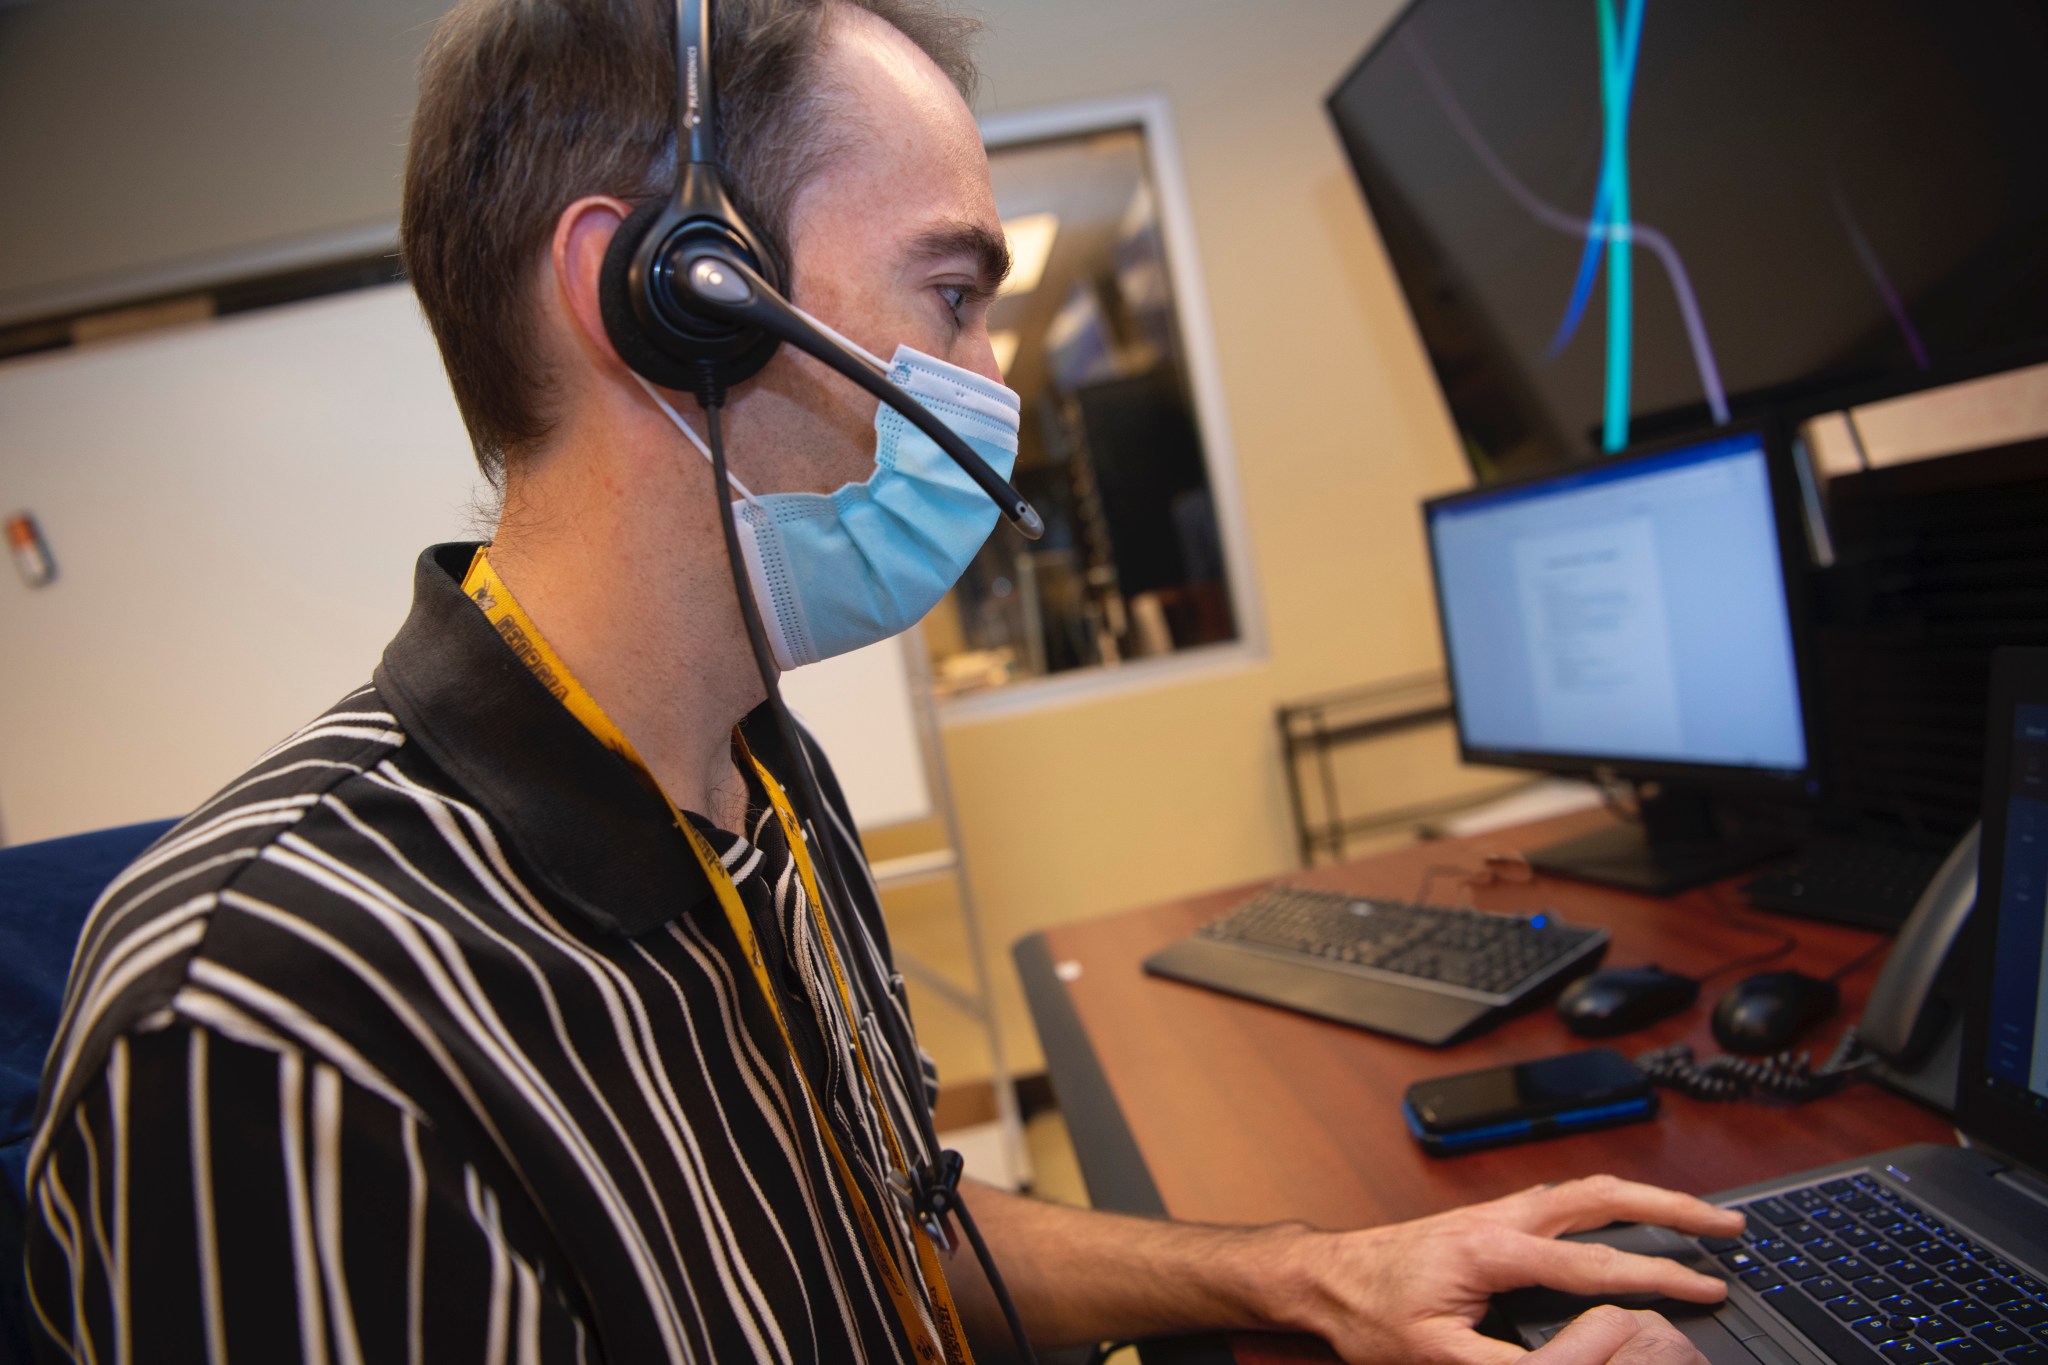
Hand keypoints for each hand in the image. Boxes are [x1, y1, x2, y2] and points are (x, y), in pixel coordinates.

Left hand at [1268, 1173, 1745, 1364]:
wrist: (1322, 1279)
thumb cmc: (1369, 1318)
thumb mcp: (1438, 1360)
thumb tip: (1584, 1360)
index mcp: (1494, 1249)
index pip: (1597, 1263)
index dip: (1661, 1276)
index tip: (1711, 1288)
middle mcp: (1501, 1218)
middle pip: (1603, 1196)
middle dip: (1673, 1205)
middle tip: (1730, 1226)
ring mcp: (1496, 1213)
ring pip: (1585, 1191)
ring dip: (1645, 1197)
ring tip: (1698, 1214)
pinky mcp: (1490, 1219)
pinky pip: (1564, 1200)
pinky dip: (1610, 1202)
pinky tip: (1628, 1216)